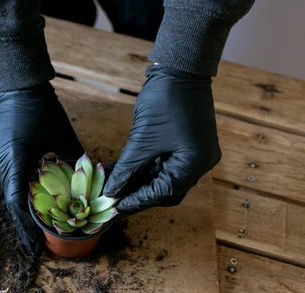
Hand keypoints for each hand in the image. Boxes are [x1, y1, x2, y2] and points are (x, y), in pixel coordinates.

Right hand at [0, 82, 83, 254]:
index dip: (27, 226)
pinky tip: (31, 206)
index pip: (17, 201)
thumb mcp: (62, 135)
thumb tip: (90, 181)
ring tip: (34, 232)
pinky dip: (20, 196)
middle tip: (36, 247)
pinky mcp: (1, 153)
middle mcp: (2, 162)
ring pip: (10, 193)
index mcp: (15, 158)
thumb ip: (74, 160)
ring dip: (21, 213)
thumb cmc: (42, 107)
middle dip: (24, 226)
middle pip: (11, 202)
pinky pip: (10, 180)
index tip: (37, 246)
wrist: (19, 84)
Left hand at [104, 65, 220, 214]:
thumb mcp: (142, 140)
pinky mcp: (182, 145)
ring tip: (110, 187)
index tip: (113, 207)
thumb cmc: (165, 101)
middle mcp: (199, 163)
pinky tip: (119, 172)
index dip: (136, 200)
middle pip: (164, 190)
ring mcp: (192, 154)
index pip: (164, 193)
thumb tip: (111, 191)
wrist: (179, 68)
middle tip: (111, 200)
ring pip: (160, 178)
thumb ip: (127, 168)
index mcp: (195, 164)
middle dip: (137, 194)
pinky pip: (160, 164)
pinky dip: (141, 168)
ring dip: (136, 181)